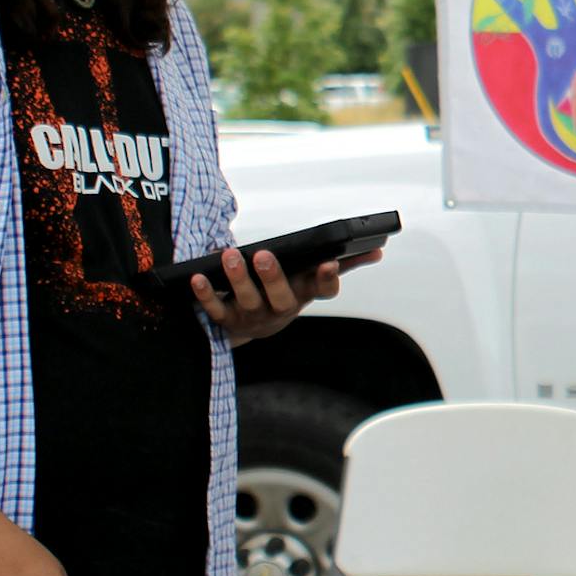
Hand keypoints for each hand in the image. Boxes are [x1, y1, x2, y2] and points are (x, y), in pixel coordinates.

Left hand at [191, 246, 381, 348]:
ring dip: (239, 279)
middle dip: (273, 277)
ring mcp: (254, 317)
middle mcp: (281, 310)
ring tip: (231, 255)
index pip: (324, 292)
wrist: (251, 326)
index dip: (328, 279)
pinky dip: (206, 295)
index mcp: (305, 295)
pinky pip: (216, 310)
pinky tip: (197, 277)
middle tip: (264, 254)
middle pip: (281, 298)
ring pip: (247, 301)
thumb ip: (342, 264)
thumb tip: (377, 250)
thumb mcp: (311, 279)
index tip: (329, 262)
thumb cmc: (285, 291)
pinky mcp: (227, 321)